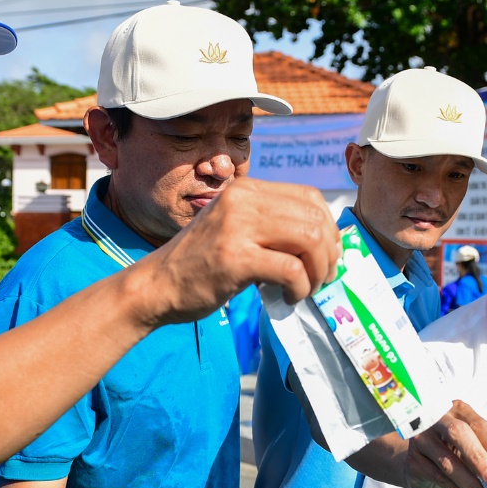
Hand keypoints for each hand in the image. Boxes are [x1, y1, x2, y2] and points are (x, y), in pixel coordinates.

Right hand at [135, 178, 340, 324]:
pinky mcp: (235, 259)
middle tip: (321, 277)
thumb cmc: (200, 263)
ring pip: (310, 241)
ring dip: (318, 271)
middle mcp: (243, 201)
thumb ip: (270, 225)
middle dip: (329, 254)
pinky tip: (288, 298)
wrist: (157, 285)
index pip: (310, 197)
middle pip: (315, 219)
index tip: (325, 255)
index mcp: (246, 189)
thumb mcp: (235, 228)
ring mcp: (238, 228)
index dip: (328, 229)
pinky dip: (300, 288)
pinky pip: (292, 270)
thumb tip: (323, 240)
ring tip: (306, 288)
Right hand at [400, 401, 486, 487]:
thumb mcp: (473, 441)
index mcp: (458, 410)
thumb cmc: (454, 447)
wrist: (420, 457)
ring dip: (470, 483)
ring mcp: (422, 440)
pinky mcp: (414, 461)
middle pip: (458, 434)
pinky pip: (440, 479)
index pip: (479, 425)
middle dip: (479, 458)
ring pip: (447, 463)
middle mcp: (437, 420)